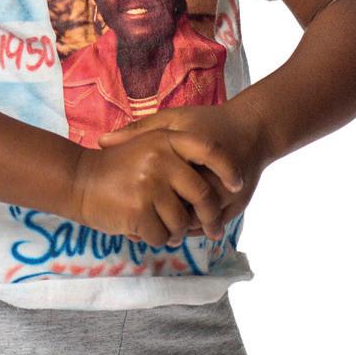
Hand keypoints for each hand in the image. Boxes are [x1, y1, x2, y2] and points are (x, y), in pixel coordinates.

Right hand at [70, 127, 244, 248]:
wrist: (77, 179)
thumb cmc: (114, 166)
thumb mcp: (145, 144)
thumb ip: (175, 150)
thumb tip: (213, 170)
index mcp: (165, 139)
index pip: (210, 151)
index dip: (227, 169)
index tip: (237, 185)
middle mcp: (160, 157)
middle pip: (203, 196)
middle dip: (210, 219)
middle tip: (212, 230)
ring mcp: (150, 183)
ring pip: (183, 222)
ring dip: (175, 232)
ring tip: (159, 225)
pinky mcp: (139, 209)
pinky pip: (162, 236)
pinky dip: (154, 239)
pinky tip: (141, 229)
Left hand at [97, 98, 270, 241]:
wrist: (254, 130)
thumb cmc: (208, 122)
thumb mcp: (173, 120)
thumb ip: (140, 130)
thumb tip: (102, 141)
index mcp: (190, 162)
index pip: (160, 191)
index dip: (140, 204)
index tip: (123, 210)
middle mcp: (211, 184)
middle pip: (177, 215)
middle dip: (157, 224)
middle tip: (133, 233)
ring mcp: (226, 199)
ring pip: (192, 226)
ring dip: (174, 230)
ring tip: (151, 235)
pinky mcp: (235, 208)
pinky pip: (208, 226)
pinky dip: (190, 228)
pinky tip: (174, 227)